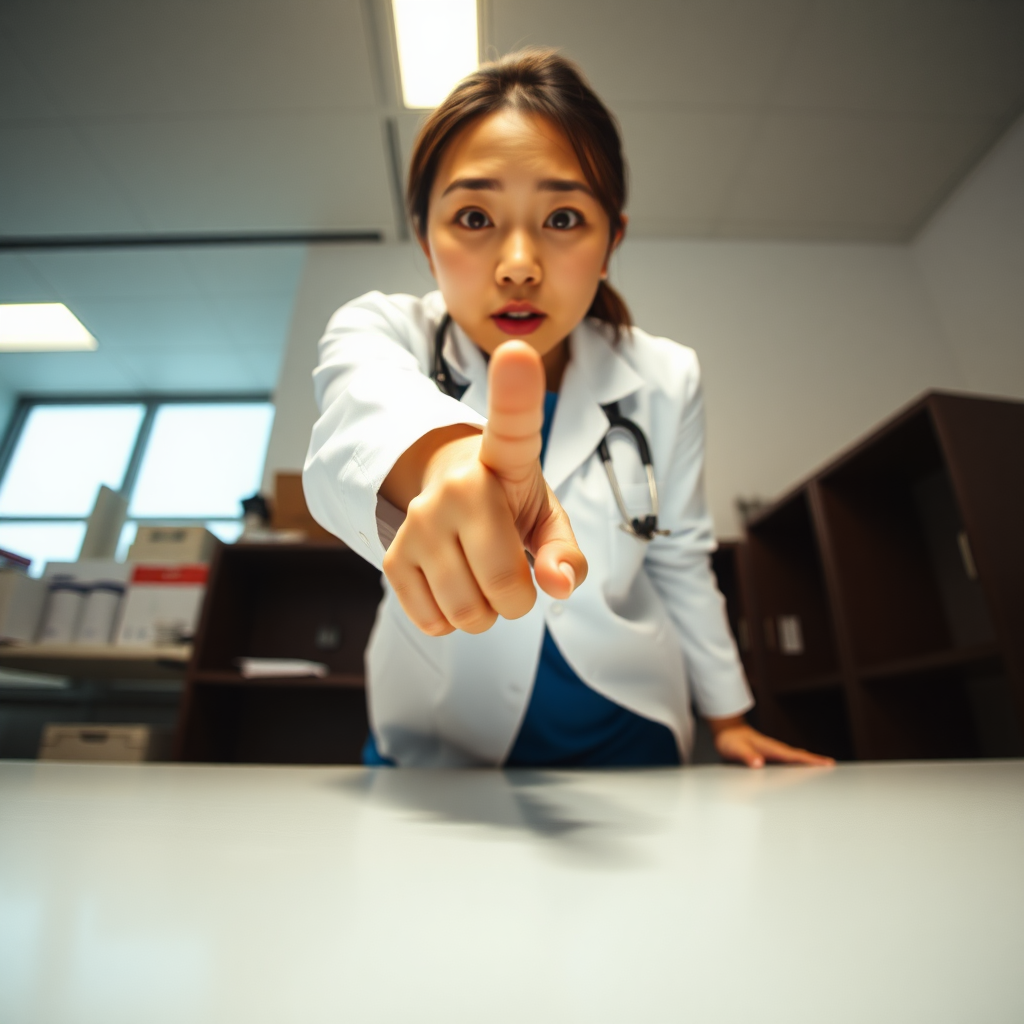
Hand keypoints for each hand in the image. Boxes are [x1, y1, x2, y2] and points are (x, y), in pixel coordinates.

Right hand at [381, 341, 587, 635]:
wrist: (446, 495)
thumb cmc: (508, 502)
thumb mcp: (546, 515)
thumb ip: (565, 549)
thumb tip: (558, 583)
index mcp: (503, 459)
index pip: (514, 424)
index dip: (515, 389)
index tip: (518, 350)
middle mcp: (455, 484)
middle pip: (504, 585)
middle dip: (518, 598)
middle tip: (512, 570)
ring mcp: (416, 520)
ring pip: (466, 612)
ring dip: (485, 613)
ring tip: (479, 574)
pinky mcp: (391, 555)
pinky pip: (432, 621)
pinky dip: (450, 619)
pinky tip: (450, 583)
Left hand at [707, 715, 834, 768]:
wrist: (727, 732)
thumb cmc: (731, 740)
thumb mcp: (736, 749)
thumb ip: (747, 756)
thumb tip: (758, 764)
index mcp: (770, 748)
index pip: (794, 755)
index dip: (810, 760)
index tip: (825, 763)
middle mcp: (774, 749)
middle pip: (799, 756)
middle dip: (815, 761)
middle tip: (832, 766)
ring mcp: (773, 752)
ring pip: (794, 758)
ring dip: (808, 763)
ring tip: (822, 768)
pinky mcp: (769, 756)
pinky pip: (787, 761)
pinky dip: (797, 764)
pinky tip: (800, 770)